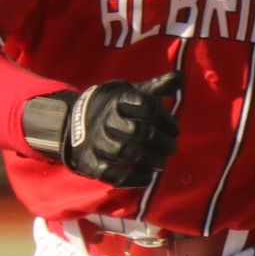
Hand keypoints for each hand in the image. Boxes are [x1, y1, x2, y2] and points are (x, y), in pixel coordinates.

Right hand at [25, 73, 179, 185]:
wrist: (74, 121)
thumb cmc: (116, 107)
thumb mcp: (133, 93)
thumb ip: (157, 87)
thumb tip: (179, 77)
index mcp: (118, 99)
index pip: (147, 107)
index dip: (166, 120)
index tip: (176, 130)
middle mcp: (105, 119)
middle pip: (138, 132)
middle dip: (160, 142)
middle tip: (172, 148)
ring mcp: (95, 141)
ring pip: (124, 152)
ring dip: (148, 160)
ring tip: (161, 163)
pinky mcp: (89, 162)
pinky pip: (111, 174)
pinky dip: (132, 178)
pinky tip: (147, 177)